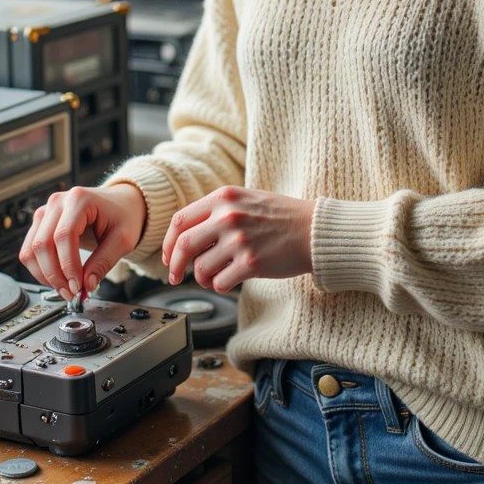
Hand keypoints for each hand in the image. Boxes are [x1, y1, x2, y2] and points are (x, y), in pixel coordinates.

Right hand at [19, 183, 146, 295]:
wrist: (120, 204)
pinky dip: (39, 269)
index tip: (77, 286)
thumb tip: (86, 285)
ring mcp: (46, 212)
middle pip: (43, 244)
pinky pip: (30, 250)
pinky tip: (56, 279)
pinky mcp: (40, 224)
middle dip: (55, 274)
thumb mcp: (123, 239)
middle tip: (70, 293)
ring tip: (64, 289)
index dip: (68, 265)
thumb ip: (104, 262)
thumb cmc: (123, 216)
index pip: (64, 236)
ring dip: (44, 275)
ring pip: (31, 249)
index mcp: (79, 199)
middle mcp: (57, 202)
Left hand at [162, 186, 314, 294]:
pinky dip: (220, 285)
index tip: (168, 256)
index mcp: (224, 197)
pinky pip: (219, 283)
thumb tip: (185, 236)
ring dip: (202, 278)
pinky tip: (230, 279)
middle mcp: (228, 216)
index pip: (180, 220)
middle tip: (174, 276)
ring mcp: (239, 240)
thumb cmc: (282, 217)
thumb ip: (217, 210)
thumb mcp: (246, 199)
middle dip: (174, 266)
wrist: (315, 230)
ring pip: (200, 268)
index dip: (168, 242)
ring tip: (214, 276)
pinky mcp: (251, 263)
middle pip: (183, 245)